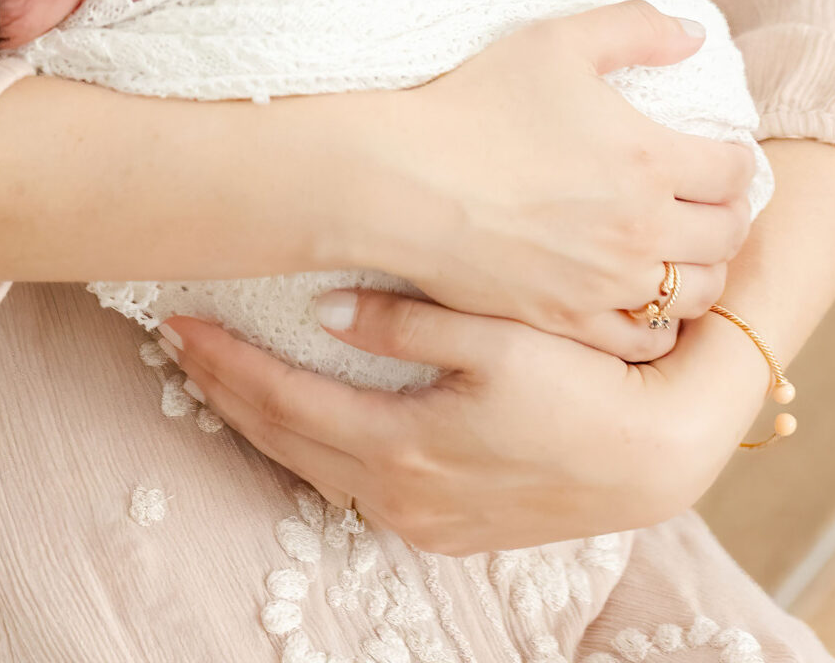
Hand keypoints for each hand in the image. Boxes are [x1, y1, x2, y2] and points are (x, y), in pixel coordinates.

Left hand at [165, 289, 769, 555]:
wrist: (653, 458)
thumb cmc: (583, 386)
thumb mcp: (497, 338)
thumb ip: (407, 323)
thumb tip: (326, 308)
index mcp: (400, 450)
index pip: (284, 400)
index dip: (227, 361)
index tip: (182, 321)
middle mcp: (398, 496)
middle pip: (284, 440)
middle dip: (227, 389)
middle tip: (181, 341)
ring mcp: (420, 519)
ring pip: (312, 467)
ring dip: (264, 419)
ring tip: (222, 374)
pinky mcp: (444, 525)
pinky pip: (350, 484)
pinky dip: (311, 444)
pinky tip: (301, 415)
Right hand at [360, 3, 756, 346]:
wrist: (406, 181)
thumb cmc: (477, 103)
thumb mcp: (557, 42)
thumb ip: (634, 28)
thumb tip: (694, 33)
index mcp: (650, 159)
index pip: (735, 173)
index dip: (739, 161)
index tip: (725, 156)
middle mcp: (642, 230)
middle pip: (728, 236)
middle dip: (730, 215)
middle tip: (713, 202)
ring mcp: (609, 284)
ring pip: (697, 295)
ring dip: (704, 270)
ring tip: (686, 250)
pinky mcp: (571, 320)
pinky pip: (645, 340)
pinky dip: (660, 323)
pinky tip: (646, 298)